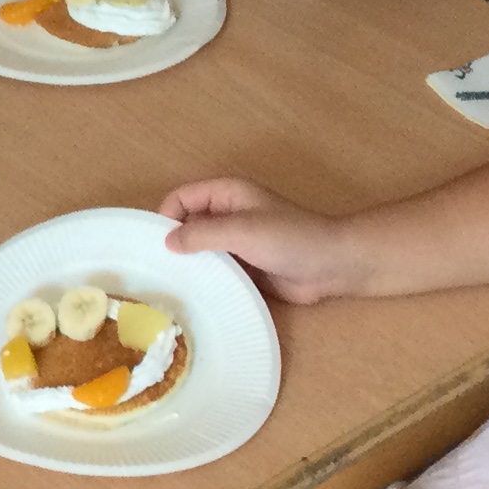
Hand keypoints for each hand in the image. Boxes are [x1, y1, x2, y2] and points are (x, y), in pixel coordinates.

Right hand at [159, 176, 355, 305]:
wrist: (332, 266)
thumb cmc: (290, 239)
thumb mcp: (242, 231)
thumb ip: (203, 233)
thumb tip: (167, 242)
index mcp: (226, 194)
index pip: (182, 198)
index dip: (166, 217)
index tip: (157, 246)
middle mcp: (228, 214)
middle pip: (188, 223)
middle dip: (173, 242)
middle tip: (157, 271)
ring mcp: (236, 241)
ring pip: (200, 248)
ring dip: (188, 263)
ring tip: (171, 286)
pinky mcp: (245, 266)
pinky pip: (216, 268)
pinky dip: (205, 277)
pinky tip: (194, 294)